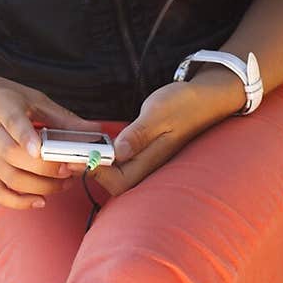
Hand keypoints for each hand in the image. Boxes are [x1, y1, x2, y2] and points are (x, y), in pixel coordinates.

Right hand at [0, 70, 101, 210]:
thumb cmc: (0, 98)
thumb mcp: (30, 98)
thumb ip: (61, 117)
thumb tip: (97, 130)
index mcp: (2, 110)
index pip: (14, 125)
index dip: (27, 138)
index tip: (40, 150)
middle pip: (18, 158)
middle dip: (49, 168)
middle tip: (74, 168)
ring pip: (13, 179)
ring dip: (43, 186)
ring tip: (66, 183)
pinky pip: (0, 195)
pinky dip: (20, 203)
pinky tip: (41, 200)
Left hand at [90, 69, 243, 199]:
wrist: (206, 99)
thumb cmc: (184, 104)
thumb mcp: (158, 112)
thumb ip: (138, 133)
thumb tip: (117, 152)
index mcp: (153, 161)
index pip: (119, 183)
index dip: (97, 173)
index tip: (82, 155)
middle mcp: (150, 166)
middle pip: (116, 183)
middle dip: (95, 170)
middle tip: (77, 151)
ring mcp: (149, 160)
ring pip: (120, 172)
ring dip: (102, 162)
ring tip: (86, 147)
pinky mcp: (148, 151)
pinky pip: (125, 161)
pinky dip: (111, 155)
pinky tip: (103, 142)